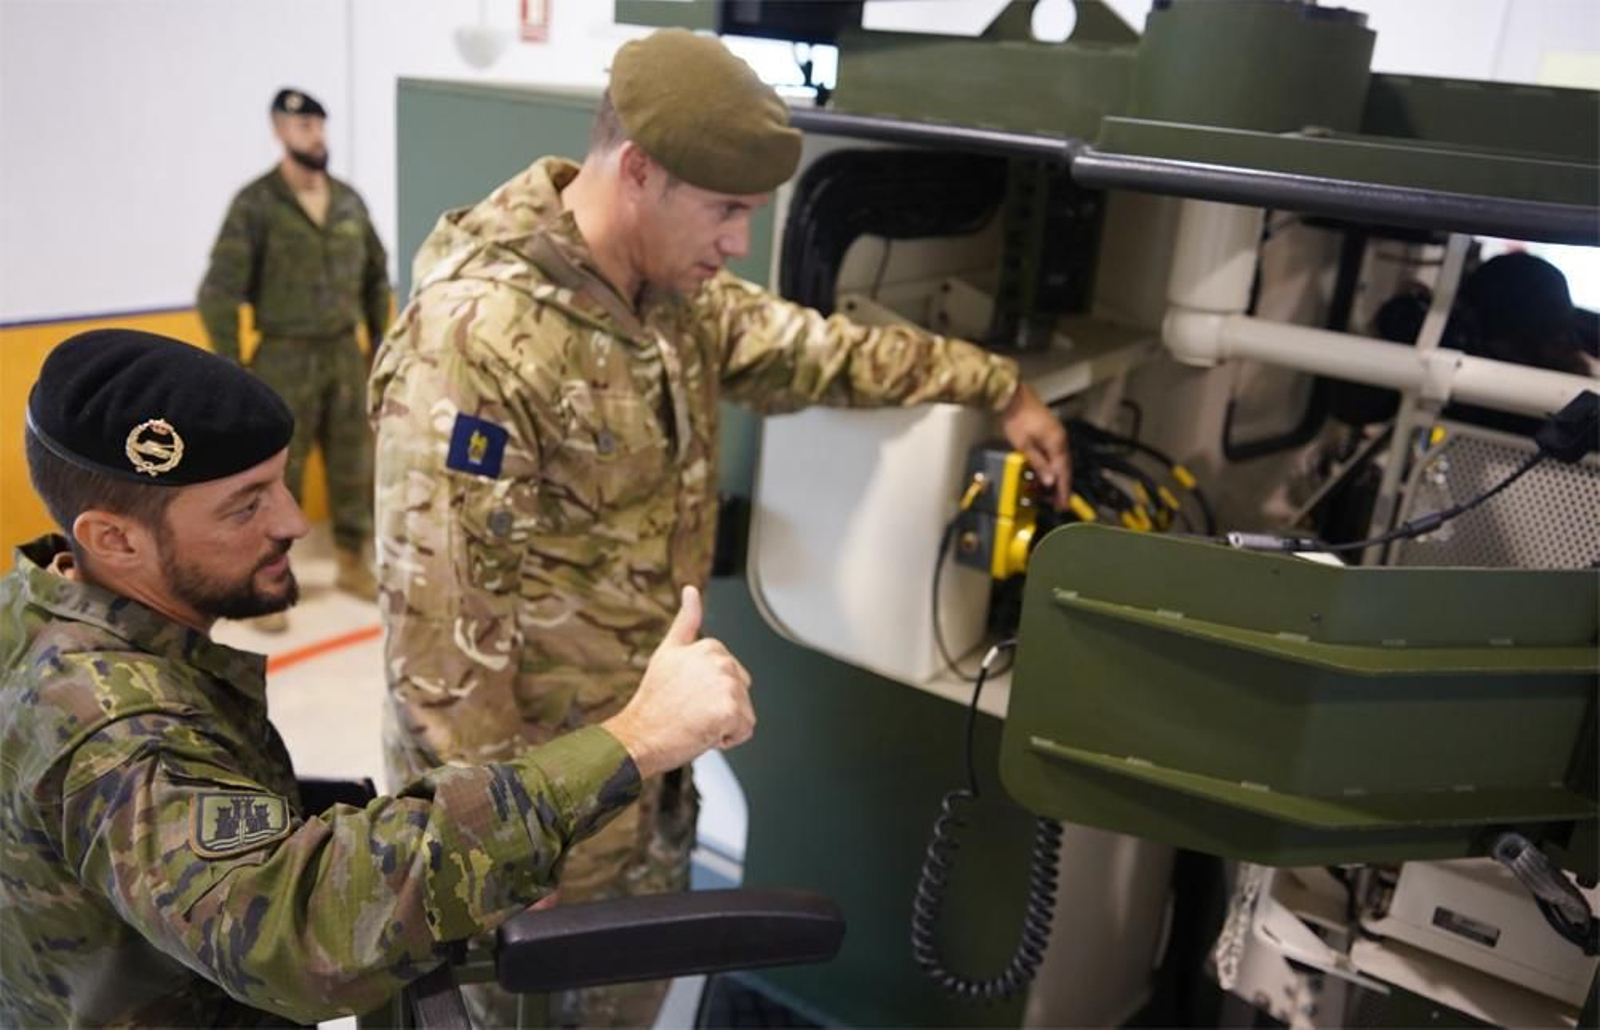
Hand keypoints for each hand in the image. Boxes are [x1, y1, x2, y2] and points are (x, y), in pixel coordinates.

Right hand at [601, 586, 754, 778]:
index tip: (687, 694)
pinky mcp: (731, 710)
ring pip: (745, 712)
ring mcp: (727, 685)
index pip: (731, 676)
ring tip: (696, 721)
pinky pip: (745, 730)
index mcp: (711, 646)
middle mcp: (722, 662)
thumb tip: (691, 590)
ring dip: (725, 724)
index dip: (710, 692)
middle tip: (691, 710)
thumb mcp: (668, 652)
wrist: (640, 734)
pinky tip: (704, 732)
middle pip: (742, 693)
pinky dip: (728, 738)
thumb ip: (686, 620)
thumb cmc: (654, 702)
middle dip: (722, 707)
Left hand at [1000, 383, 1070, 507]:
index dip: (1063, 490)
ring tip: (1051, 493)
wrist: (1013, 398)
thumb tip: (1050, 482)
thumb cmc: (1017, 420)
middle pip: (1064, 468)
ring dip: (1056, 477)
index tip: (1063, 505)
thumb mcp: (1024, 446)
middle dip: (1062, 487)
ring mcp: (1057, 435)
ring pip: (1060, 462)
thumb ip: (1039, 464)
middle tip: (1059, 503)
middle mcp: (1061, 440)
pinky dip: (1052, 466)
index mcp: (1057, 444)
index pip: (1063, 472)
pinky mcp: (1051, 433)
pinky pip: (1055, 454)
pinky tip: (1046, 473)